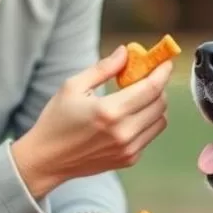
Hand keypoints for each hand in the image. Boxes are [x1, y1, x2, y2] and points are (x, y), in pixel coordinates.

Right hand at [11, 46, 171, 197]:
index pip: (151, 88)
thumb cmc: (56, 120)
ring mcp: (128, 149)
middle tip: (147, 77)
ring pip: (160, 120)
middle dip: (158, 86)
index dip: (162, 72)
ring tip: (139, 96)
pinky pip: (150, 135)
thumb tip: (126, 52)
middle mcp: (123, 132)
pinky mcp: (129, 159)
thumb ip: (103, 68)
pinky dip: (146, 121)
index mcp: (109, 111)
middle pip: (160, 103)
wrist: (47, 160)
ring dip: (155, 104)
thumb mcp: (73, 86)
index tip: (166, 62)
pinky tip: (130, 115)